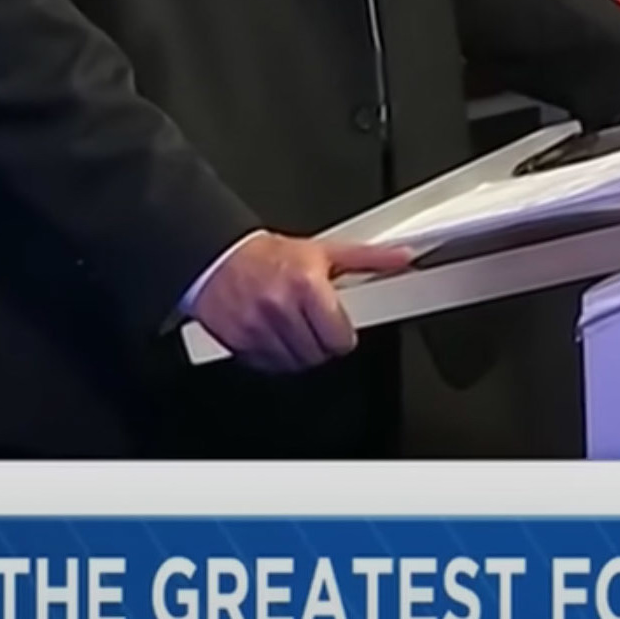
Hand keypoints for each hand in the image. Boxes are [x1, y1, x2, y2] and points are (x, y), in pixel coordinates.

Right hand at [188, 231, 415, 372]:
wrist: (217, 257)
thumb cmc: (270, 256)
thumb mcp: (323, 252)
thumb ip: (367, 258)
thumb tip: (402, 258)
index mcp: (306, 285)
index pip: (339, 337)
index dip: (342, 335)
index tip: (337, 329)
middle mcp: (281, 308)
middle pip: (319, 354)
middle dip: (321, 344)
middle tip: (313, 326)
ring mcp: (257, 328)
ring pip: (295, 365)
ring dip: (299, 353)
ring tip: (293, 328)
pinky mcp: (239, 343)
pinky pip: (268, 367)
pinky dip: (274, 357)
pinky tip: (273, 335)